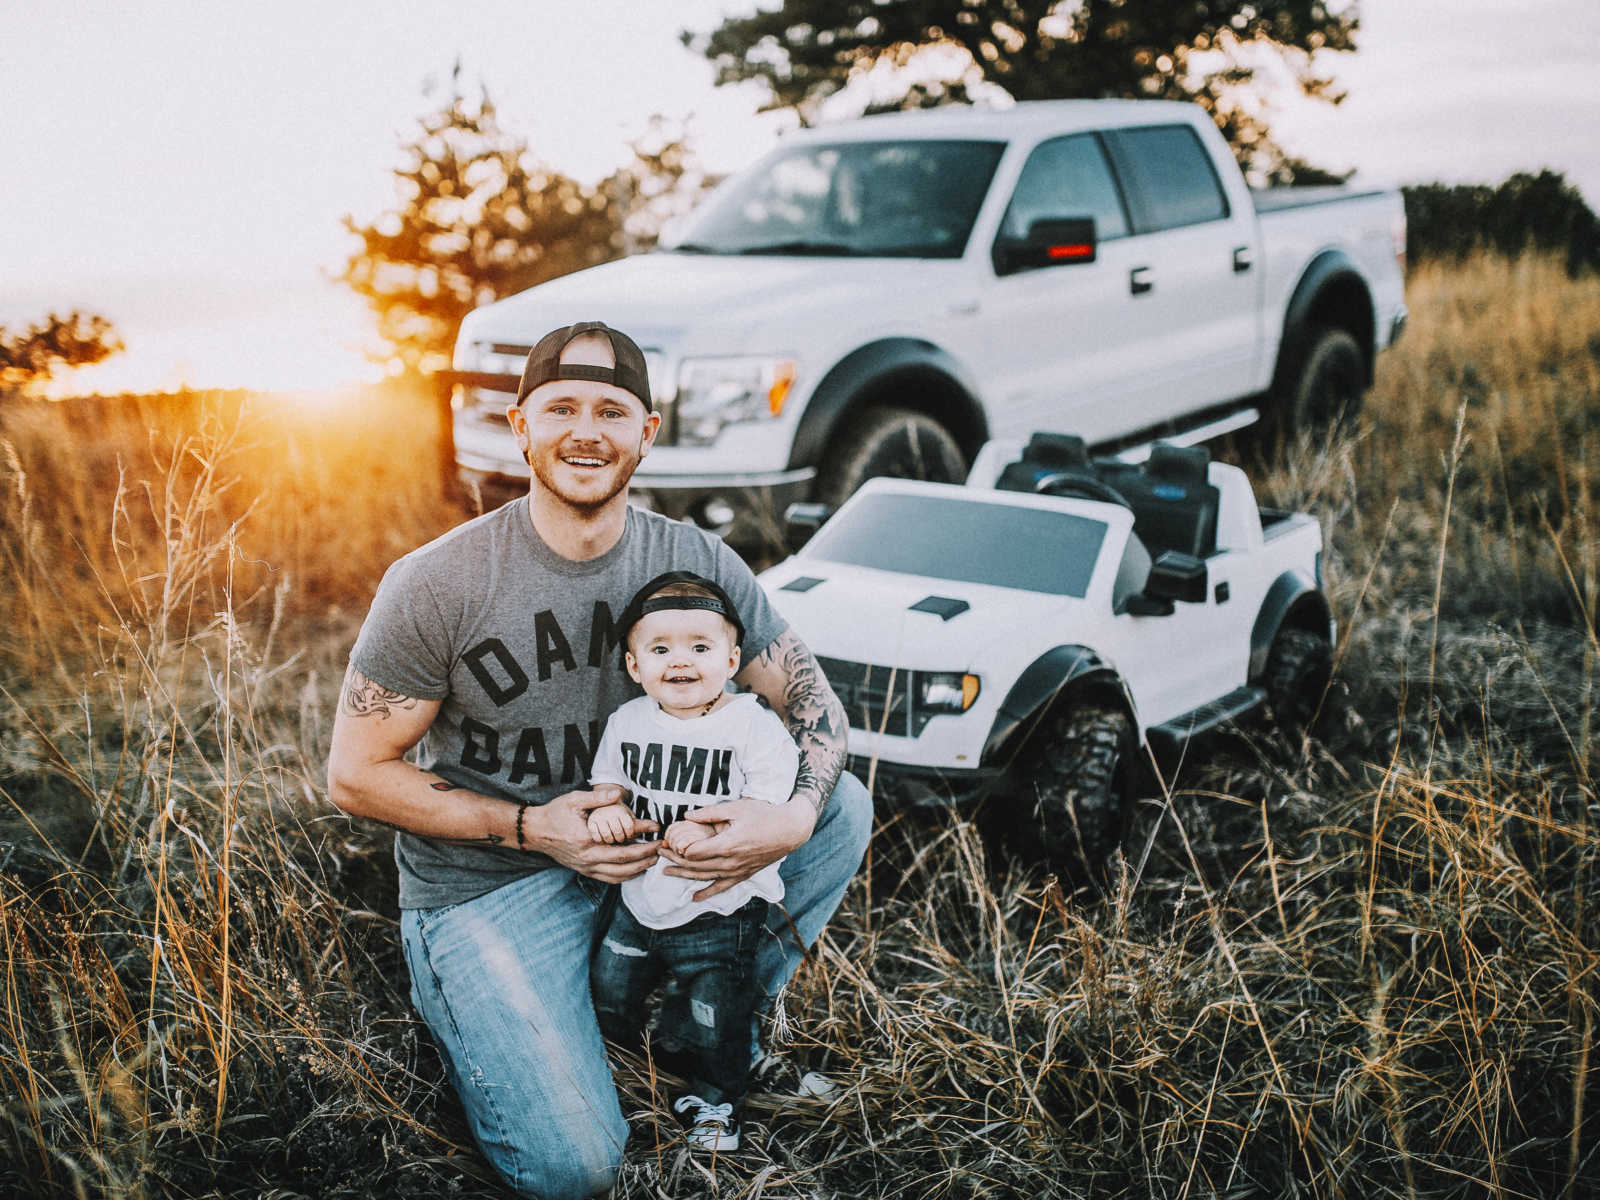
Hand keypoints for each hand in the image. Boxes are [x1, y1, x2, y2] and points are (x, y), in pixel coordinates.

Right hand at [526, 787, 657, 882]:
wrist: (535, 832)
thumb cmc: (555, 813)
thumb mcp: (574, 800)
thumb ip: (597, 798)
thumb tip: (618, 794)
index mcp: (586, 839)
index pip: (621, 841)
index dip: (641, 834)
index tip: (655, 827)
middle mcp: (587, 858)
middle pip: (624, 862)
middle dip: (646, 855)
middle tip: (661, 847)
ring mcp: (586, 867)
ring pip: (619, 874)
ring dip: (639, 868)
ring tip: (654, 858)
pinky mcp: (585, 871)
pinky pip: (610, 878)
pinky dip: (626, 876)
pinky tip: (637, 868)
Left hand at [659, 797, 814, 900]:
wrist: (789, 830)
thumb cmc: (764, 815)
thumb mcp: (736, 808)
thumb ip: (709, 813)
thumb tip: (686, 816)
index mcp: (726, 844)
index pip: (694, 852)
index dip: (677, 849)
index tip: (666, 842)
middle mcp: (730, 862)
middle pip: (695, 865)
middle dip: (675, 860)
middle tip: (660, 854)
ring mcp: (737, 871)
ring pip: (705, 877)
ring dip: (684, 875)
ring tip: (666, 872)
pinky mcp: (743, 875)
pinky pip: (722, 887)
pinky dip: (707, 893)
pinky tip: (695, 898)